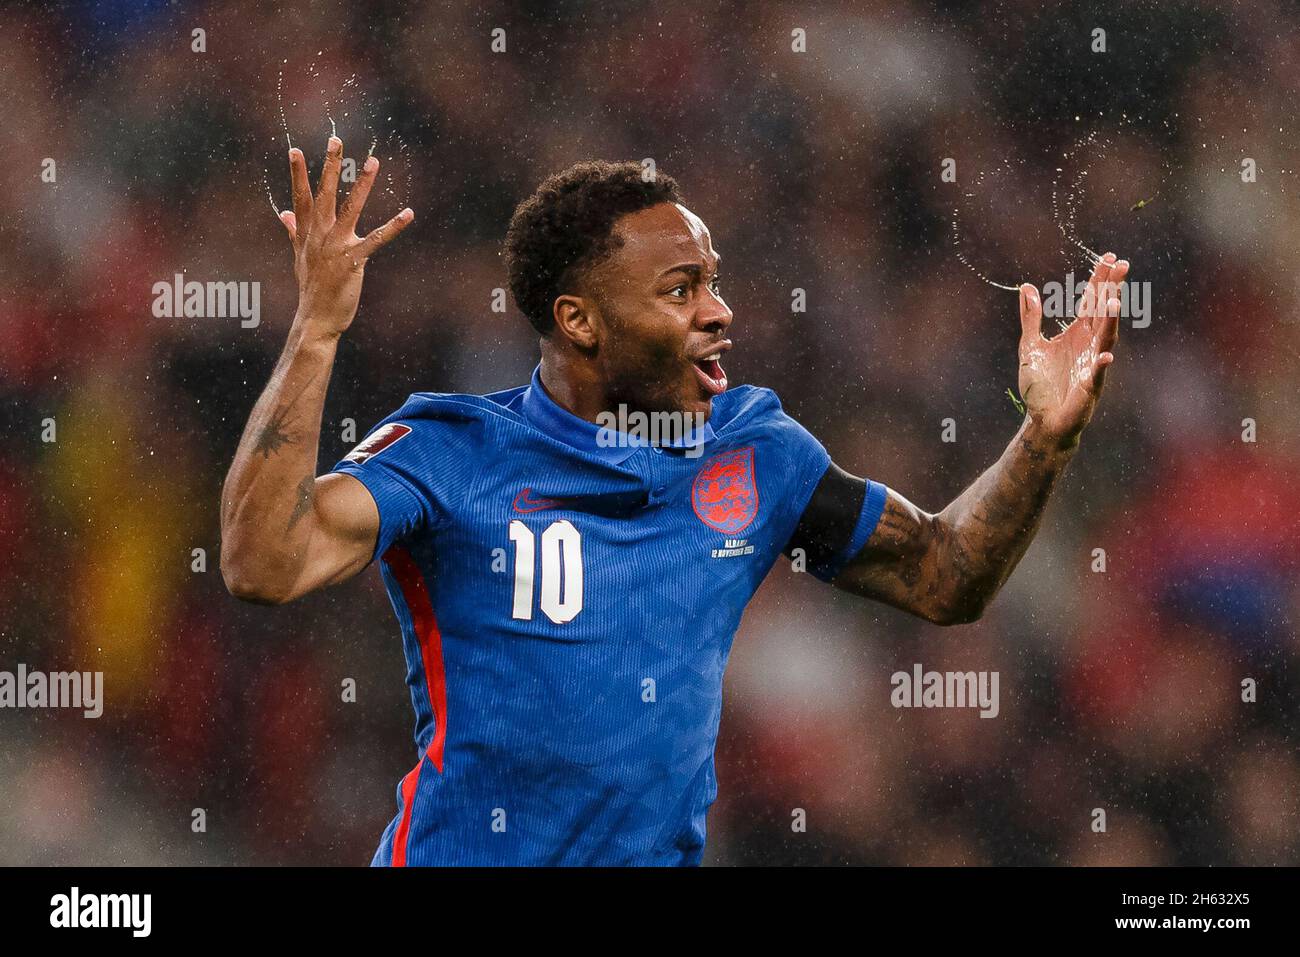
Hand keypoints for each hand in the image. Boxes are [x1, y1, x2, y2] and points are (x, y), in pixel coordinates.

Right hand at [280, 136, 412, 335]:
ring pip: (350, 208)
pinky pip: (377, 239)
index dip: (298, 174)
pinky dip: (394, 226)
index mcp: (307, 234)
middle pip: (323, 194)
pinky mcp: (354, 260)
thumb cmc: (311, 289)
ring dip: (362, 184)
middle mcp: (319, 236)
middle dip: (329, 166)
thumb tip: (284, 213)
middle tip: (335, 139)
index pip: (301, 198)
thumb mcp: (299, 258)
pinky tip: (408, 213)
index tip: (296, 150)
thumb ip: (294, 232)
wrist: (315, 319)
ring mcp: (336, 247)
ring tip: (373, 162)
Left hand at [1017, 252, 1128, 447]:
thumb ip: (1030, 318)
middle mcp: (1090, 344)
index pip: (1091, 301)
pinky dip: (1101, 366)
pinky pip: (1097, 375)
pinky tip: (1106, 357)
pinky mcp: (1089, 387)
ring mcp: (1093, 364)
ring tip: (1114, 301)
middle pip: (1103, 312)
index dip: (1099, 280)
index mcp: (1078, 333)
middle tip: (1121, 266)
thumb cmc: (1040, 385)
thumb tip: (1028, 288)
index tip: (1110, 258)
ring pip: (1105, 338)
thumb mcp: (1030, 346)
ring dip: (1110, 321)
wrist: (1043, 420)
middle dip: (1111, 289)